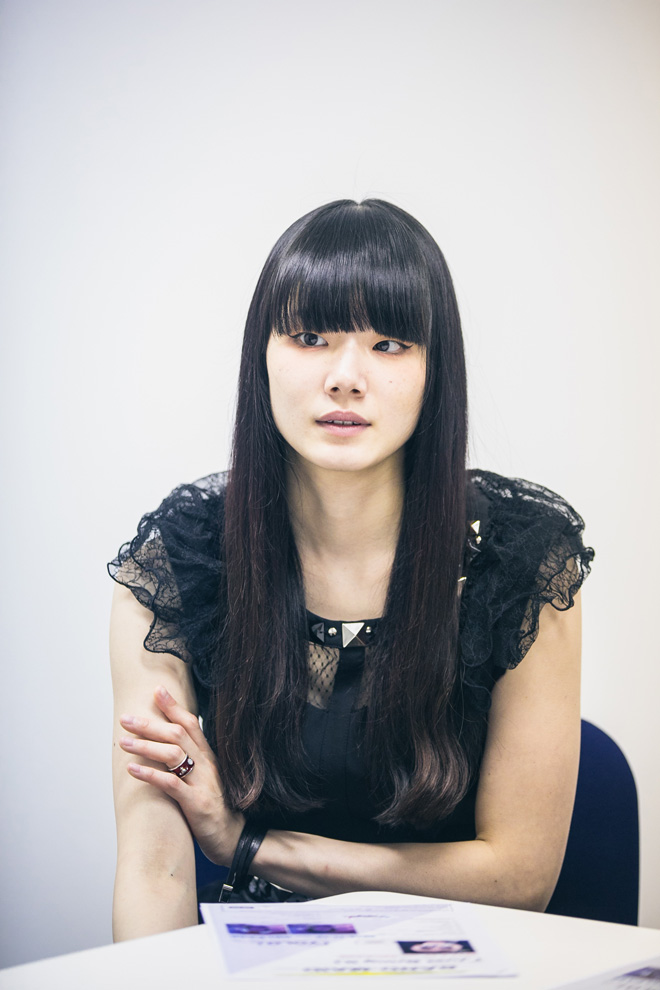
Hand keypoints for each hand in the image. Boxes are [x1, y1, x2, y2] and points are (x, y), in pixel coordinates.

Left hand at [119, 686, 243, 864]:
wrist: (236, 839)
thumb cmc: (218, 809)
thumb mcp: (207, 779)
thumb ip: (194, 761)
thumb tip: (171, 746)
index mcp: (209, 757)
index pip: (191, 724)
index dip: (173, 707)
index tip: (157, 691)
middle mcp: (207, 765)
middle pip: (177, 734)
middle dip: (150, 724)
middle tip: (126, 718)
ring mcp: (202, 783)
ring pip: (173, 754)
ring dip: (145, 746)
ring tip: (123, 742)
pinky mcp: (197, 804)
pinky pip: (171, 784)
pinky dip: (150, 775)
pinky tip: (132, 771)